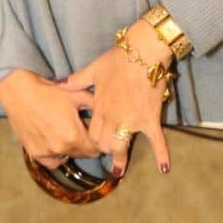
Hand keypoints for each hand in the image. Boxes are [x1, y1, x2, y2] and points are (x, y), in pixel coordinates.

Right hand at [0, 69, 101, 168]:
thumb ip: (94, 105)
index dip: (98, 142)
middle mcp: (62, 148)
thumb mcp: (76, 94)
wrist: (19, 92)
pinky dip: (56, 155)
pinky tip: (55, 143)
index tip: (95, 134)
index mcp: (75, 135)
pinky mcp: (35, 154)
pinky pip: (52, 161)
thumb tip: (107, 114)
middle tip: (80, 131)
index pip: (96, 150)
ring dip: (71, 149)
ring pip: (68, 157)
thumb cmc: (48, 92)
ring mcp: (47, 153)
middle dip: (85, 145)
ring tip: (66, 134)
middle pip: (83, 154)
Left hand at [58, 20, 171, 176]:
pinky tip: (164, 168)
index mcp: (100, 106)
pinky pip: (157, 140)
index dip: (91, 139)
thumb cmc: (118, 59)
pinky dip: (161, 154)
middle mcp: (114, 117)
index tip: (93, 143)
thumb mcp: (94, 69)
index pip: (91, 133)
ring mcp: (132, 120)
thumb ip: (77, 81)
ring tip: (118, 170)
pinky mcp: (150, 119)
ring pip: (121, 146)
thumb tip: (59, 85)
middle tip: (105, 153)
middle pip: (103, 143)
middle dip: (102, 149)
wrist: (143, 52)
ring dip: (119, 158)